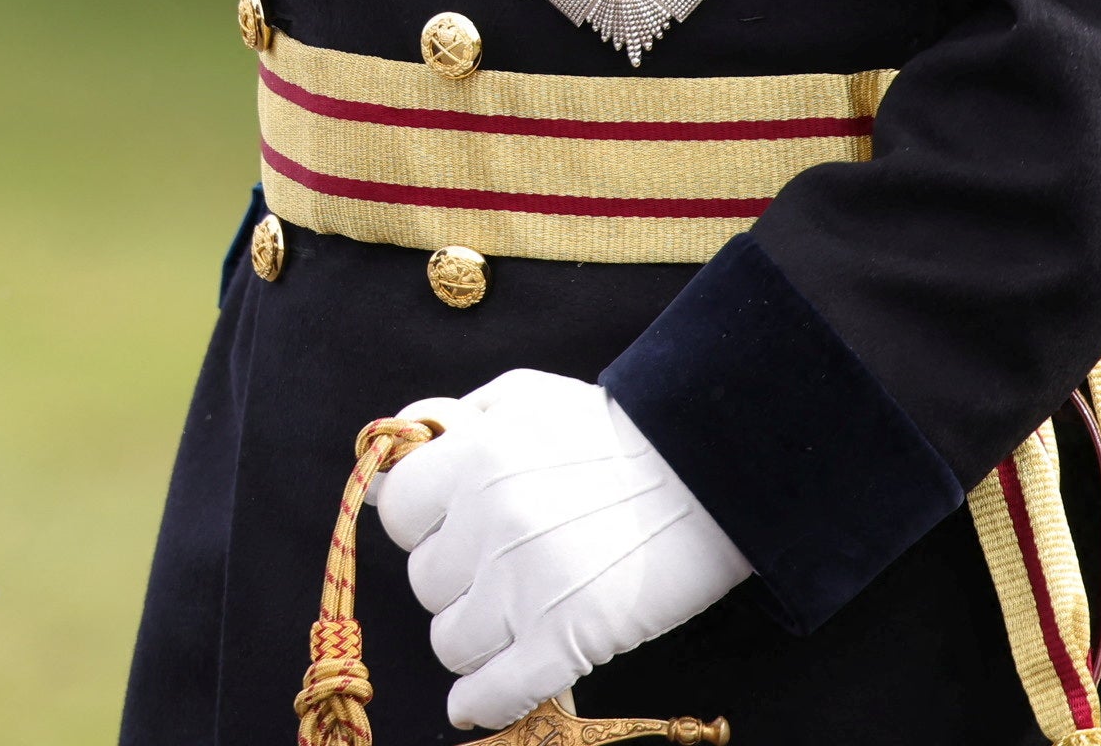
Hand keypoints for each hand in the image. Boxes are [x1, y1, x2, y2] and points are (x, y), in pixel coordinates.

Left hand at [372, 370, 751, 729]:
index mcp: (476, 460)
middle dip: (455, 579)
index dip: (425, 525)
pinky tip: (478, 700)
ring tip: (511, 617)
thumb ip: (451, 425)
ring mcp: (526, 586)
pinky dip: (481, 701)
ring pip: (450, 640)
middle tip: (498, 569)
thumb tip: (387, 466)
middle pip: (425, 581)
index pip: (398, 514)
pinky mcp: (568, 640)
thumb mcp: (526, 398)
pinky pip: (493, 690)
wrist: (713, 473)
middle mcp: (491, 523)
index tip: (452, 530)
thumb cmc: (616, 431)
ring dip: (475, 635)